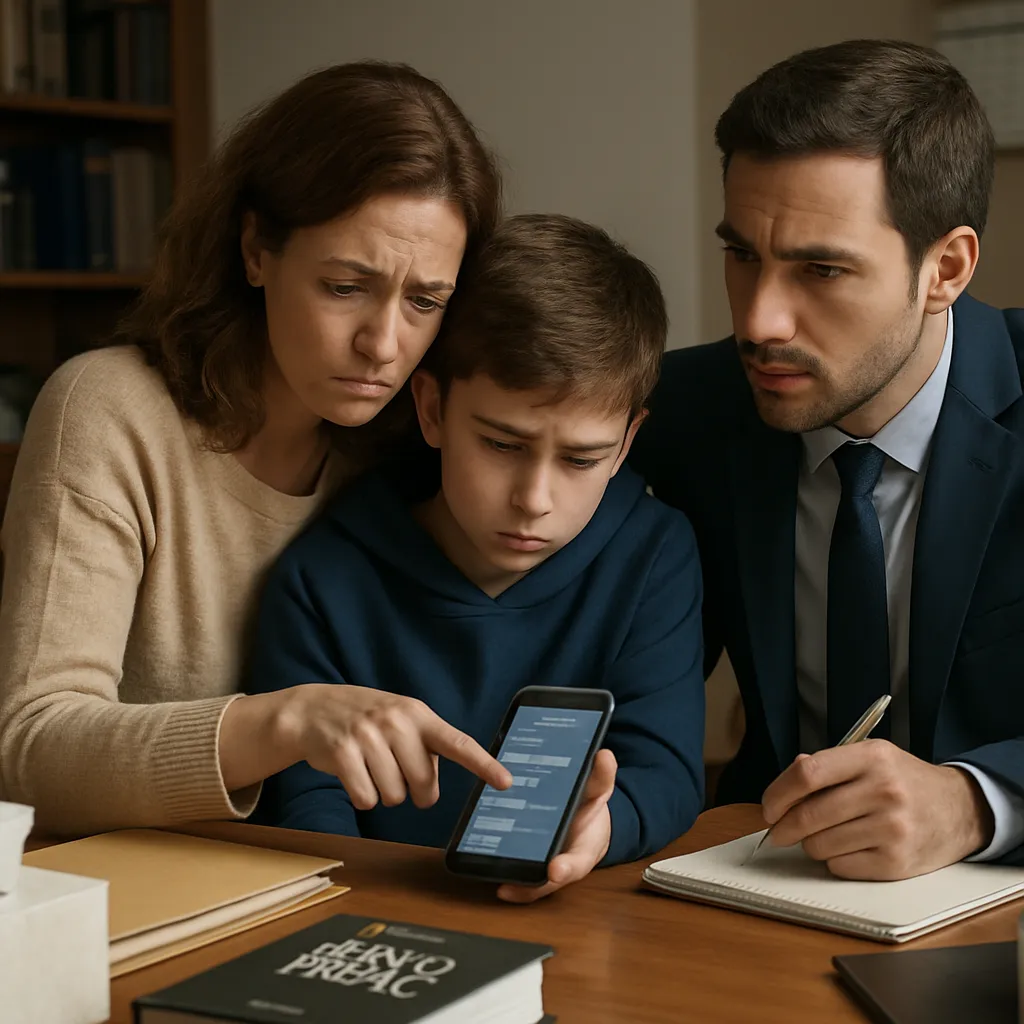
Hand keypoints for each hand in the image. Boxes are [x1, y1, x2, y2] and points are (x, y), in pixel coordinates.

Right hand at [228, 684, 512, 809]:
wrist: (312, 710)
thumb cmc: (366, 721)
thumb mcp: (400, 720)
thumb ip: (425, 745)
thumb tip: (433, 787)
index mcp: (418, 714)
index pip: (457, 742)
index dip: (483, 764)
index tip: (506, 781)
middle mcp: (396, 722)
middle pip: (422, 784)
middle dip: (412, 789)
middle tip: (396, 772)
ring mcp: (368, 735)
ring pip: (393, 796)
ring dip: (383, 791)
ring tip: (370, 765)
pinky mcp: (343, 752)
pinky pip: (365, 798)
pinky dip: (360, 795)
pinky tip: (353, 774)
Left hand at [497, 749, 616, 903]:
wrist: (589, 823)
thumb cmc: (590, 808)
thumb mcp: (600, 790)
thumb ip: (602, 775)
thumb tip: (605, 754)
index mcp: (586, 846)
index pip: (578, 860)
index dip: (566, 867)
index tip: (556, 870)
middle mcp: (567, 861)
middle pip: (551, 878)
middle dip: (539, 882)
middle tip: (519, 882)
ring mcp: (550, 866)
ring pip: (538, 883)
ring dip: (522, 887)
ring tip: (503, 884)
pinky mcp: (536, 865)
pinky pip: (527, 880)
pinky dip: (515, 888)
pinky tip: (498, 885)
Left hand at [762, 740, 994, 879]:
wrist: (959, 810)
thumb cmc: (903, 781)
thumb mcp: (871, 757)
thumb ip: (827, 766)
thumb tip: (783, 787)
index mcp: (871, 757)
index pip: (808, 774)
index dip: (778, 793)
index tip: (768, 807)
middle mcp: (883, 790)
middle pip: (809, 815)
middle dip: (783, 827)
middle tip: (778, 831)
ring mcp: (892, 828)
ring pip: (819, 845)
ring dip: (811, 844)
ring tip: (827, 835)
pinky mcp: (896, 862)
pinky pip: (840, 866)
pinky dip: (835, 860)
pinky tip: (850, 848)